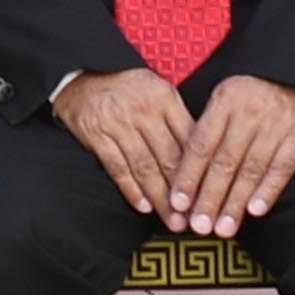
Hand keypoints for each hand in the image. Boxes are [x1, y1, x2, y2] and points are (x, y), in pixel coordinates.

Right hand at [41, 69, 203, 218]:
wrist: (84, 73)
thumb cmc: (128, 87)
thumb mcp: (158, 91)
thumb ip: (178, 119)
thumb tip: (204, 156)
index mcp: (165, 98)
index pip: (189, 139)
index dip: (201, 171)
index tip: (209, 195)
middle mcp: (143, 110)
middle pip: (169, 158)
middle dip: (183, 193)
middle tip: (194, 218)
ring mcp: (118, 123)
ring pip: (145, 167)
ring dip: (160, 199)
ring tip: (172, 220)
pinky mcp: (97, 134)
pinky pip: (117, 167)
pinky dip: (131, 189)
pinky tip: (143, 206)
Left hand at [161, 75, 294, 237]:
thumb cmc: (250, 96)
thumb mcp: (223, 100)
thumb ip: (205, 131)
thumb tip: (180, 176)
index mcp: (224, 100)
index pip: (201, 145)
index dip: (188, 177)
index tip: (178, 204)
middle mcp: (249, 111)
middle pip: (225, 162)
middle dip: (210, 198)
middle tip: (199, 226)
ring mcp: (276, 123)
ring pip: (251, 170)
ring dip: (235, 203)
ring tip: (223, 228)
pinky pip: (282, 168)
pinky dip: (268, 191)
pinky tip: (254, 210)